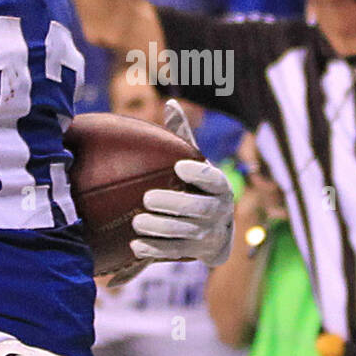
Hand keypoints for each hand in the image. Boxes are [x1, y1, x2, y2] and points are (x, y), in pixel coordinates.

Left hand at [129, 99, 233, 266]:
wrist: (216, 232)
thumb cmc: (199, 188)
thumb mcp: (196, 163)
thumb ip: (183, 137)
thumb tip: (170, 103)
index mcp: (219, 186)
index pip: (213, 179)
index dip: (199, 173)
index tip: (179, 166)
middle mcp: (219, 210)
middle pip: (200, 209)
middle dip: (174, 204)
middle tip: (148, 198)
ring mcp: (208, 233)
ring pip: (186, 232)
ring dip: (161, 228)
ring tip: (138, 222)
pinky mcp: (195, 252)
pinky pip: (175, 252)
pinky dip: (155, 250)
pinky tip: (136, 245)